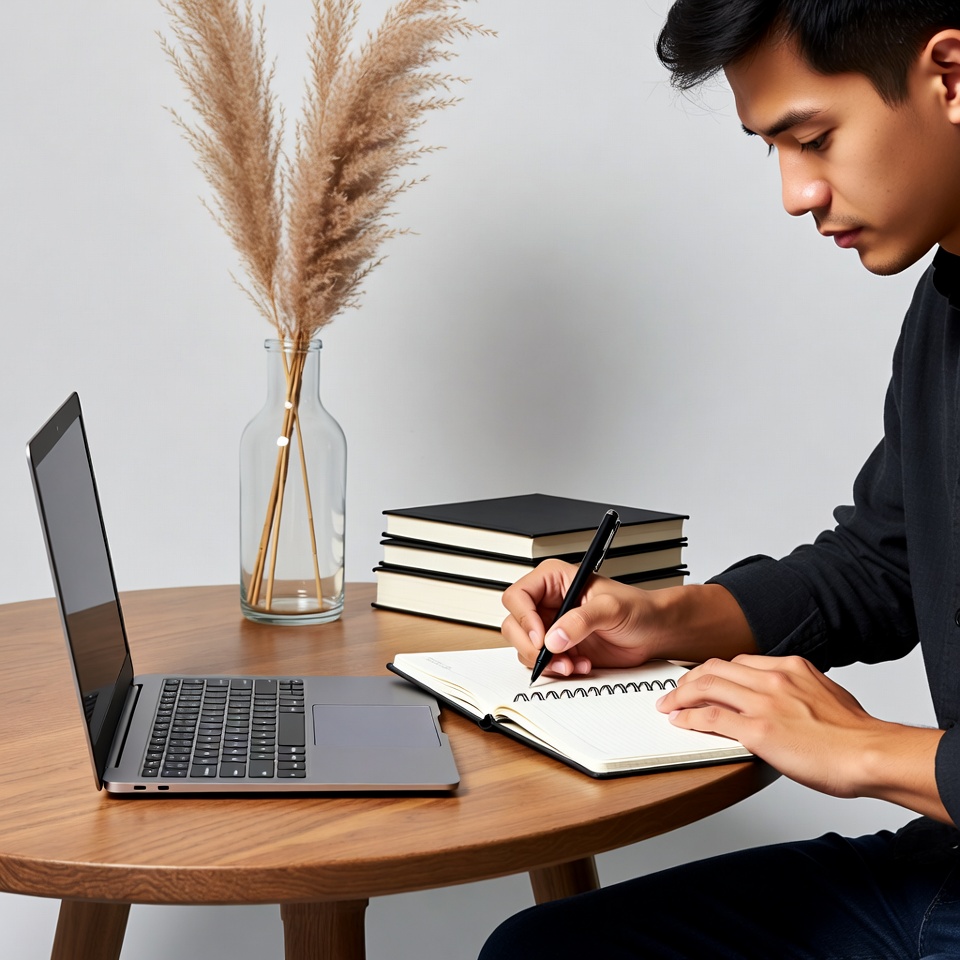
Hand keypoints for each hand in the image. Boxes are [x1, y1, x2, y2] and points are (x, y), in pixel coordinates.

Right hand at [500, 559, 675, 676]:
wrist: (653, 632)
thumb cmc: (637, 608)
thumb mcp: (610, 608)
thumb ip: (581, 620)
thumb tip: (554, 637)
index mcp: (554, 580)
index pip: (518, 596)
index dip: (525, 618)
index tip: (542, 638)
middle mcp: (547, 603)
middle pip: (515, 625)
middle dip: (532, 646)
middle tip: (553, 656)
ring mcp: (551, 627)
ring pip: (524, 647)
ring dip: (546, 662)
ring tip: (573, 663)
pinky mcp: (559, 648)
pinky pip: (541, 663)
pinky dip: (557, 670)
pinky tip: (580, 665)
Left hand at [657, 654, 944, 810]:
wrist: (872, 754)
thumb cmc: (856, 735)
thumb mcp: (827, 695)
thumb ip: (801, 691)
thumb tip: (789, 700)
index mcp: (791, 668)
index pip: (738, 661)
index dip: (714, 671)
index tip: (702, 680)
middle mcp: (774, 679)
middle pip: (715, 669)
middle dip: (689, 680)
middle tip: (675, 692)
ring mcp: (764, 703)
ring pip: (707, 687)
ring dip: (681, 697)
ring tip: (669, 706)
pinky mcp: (758, 730)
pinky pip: (712, 717)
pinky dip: (689, 717)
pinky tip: (680, 722)